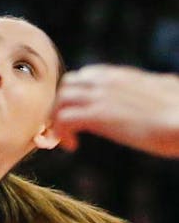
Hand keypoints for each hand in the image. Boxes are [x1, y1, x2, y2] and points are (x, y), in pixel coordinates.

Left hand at [52, 64, 178, 157]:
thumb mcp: (167, 92)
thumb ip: (155, 89)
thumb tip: (165, 86)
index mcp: (123, 76)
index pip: (86, 76)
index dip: (75, 95)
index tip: (78, 115)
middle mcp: (108, 82)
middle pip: (67, 85)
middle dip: (60, 106)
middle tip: (65, 129)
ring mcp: (102, 97)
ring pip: (59, 100)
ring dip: (55, 120)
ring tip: (65, 140)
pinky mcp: (99, 115)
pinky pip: (63, 119)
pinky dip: (60, 133)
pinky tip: (72, 146)